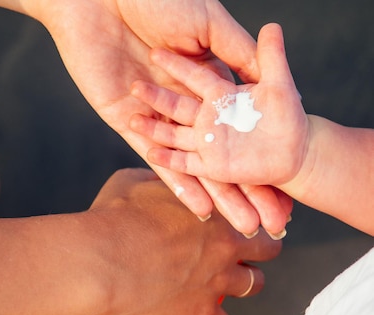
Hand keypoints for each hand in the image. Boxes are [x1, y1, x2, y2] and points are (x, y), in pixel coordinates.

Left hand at [30, 0, 290, 234]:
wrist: (100, 0)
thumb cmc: (157, 0)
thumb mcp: (207, 25)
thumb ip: (236, 52)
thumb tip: (267, 76)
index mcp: (202, 79)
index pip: (238, 123)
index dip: (259, 150)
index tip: (283, 181)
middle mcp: (181, 103)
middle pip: (218, 152)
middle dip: (243, 186)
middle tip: (267, 221)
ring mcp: (153, 115)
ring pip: (190, 164)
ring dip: (216, 195)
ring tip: (239, 225)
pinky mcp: (125, 120)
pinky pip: (153, 157)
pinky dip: (178, 182)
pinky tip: (199, 207)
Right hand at [87, 168, 281, 314]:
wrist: (100, 261)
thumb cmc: (113, 218)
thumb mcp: (134, 182)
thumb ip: (157, 180)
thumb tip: (163, 178)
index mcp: (214, 210)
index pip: (252, 209)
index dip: (249, 214)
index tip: (240, 220)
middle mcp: (225, 245)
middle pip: (266, 249)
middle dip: (258, 250)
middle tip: (240, 252)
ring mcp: (217, 281)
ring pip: (254, 285)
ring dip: (244, 285)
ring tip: (224, 285)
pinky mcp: (200, 314)